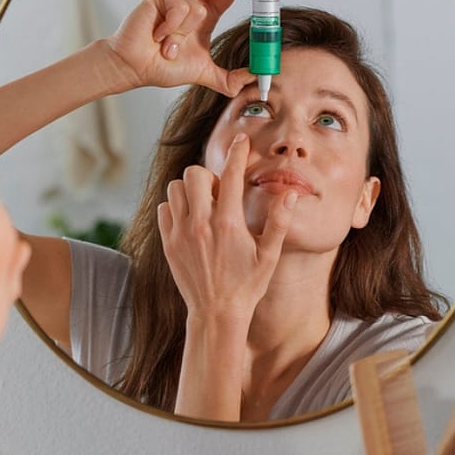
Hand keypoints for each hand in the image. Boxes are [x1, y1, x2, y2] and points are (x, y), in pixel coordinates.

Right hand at [105, 0, 274, 96]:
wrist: (135, 69)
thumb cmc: (162, 66)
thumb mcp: (204, 74)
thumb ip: (229, 78)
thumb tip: (254, 79)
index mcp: (206, 13)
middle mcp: (193, 1)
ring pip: (198, 7)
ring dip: (185, 35)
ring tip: (169, 47)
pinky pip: (179, 7)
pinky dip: (171, 29)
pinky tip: (158, 37)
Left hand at [157, 133, 296, 323]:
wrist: (216, 313)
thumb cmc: (247, 285)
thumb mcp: (269, 256)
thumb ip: (279, 222)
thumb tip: (290, 194)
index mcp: (229, 223)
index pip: (232, 174)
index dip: (238, 152)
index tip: (241, 140)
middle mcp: (201, 224)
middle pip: (195, 173)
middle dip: (209, 176)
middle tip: (220, 195)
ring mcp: (180, 233)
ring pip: (176, 188)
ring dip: (190, 190)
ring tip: (204, 207)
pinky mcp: (167, 243)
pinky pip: (164, 208)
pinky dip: (176, 208)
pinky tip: (191, 221)